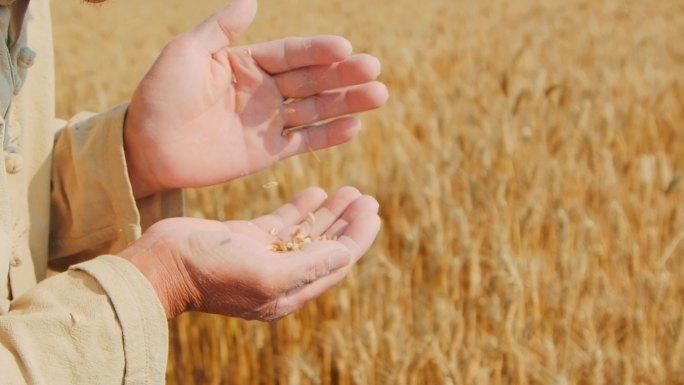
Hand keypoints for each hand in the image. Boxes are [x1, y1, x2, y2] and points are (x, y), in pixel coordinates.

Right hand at [119, 187, 380, 319]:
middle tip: (367, 198)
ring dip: (329, 213)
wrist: (160, 265)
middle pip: (326, 246)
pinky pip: (282, 222)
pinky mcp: (247, 238)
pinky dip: (301, 207)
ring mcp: (263, 255)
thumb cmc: (209, 273)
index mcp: (289, 291)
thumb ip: (307, 266)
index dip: (357, 237)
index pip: (335, 262)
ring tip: (351, 191)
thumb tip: (346, 255)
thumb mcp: (263, 273)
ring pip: (307, 232)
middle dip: (348, 223)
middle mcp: (280, 275)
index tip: (374, 212)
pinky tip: (317, 191)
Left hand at [124, 0, 388, 197]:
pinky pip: (304, 142)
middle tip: (374, 70)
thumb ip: (221, 29)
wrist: (146, 148)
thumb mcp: (185, 53)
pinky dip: (329, 136)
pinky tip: (354, 127)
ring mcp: (268, 122)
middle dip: (344, 75)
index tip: (344, 48)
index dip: (318, 51)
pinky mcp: (268, 153)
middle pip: (312, 80)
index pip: (292, 53)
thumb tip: (252, 0)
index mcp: (248, 63)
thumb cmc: (160, 95)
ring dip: (347, 103)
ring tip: (378, 96)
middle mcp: (264, 91)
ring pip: (316, 110)